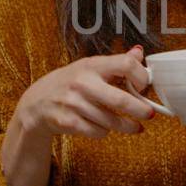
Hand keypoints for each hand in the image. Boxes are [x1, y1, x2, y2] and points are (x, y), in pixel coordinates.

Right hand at [0, 46, 155, 185]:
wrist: (36, 103)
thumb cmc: (69, 83)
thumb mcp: (90, 67)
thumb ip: (115, 62)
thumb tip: (139, 53)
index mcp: (91, 65)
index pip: (125, 65)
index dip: (141, 76)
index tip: (144, 85)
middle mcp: (82, 83)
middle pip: (120, 99)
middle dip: (140, 110)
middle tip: (149, 114)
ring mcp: (73, 103)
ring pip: (111, 121)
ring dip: (125, 126)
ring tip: (133, 126)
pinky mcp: (68, 122)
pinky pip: (98, 132)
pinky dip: (104, 132)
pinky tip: (103, 127)